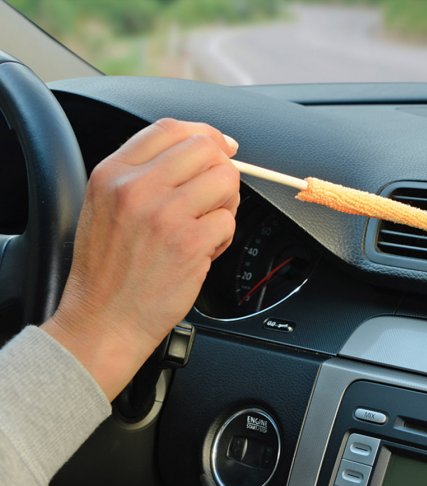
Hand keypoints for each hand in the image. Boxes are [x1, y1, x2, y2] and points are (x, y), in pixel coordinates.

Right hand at [42, 119, 239, 399]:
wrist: (103, 321)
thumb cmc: (107, 272)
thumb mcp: (104, 207)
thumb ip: (143, 176)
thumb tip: (197, 153)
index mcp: (113, 174)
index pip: (170, 129)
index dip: (204, 134)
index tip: (221, 146)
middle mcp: (137, 188)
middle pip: (205, 149)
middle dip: (221, 171)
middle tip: (214, 196)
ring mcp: (164, 214)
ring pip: (225, 181)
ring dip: (226, 204)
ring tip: (206, 226)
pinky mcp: (189, 244)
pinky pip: (228, 221)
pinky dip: (223, 237)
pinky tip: (204, 251)